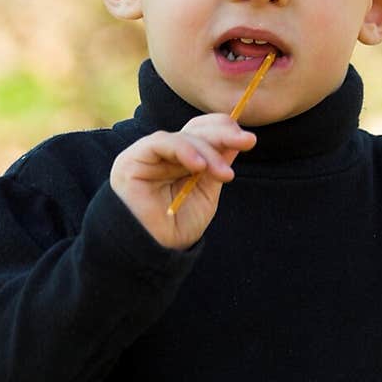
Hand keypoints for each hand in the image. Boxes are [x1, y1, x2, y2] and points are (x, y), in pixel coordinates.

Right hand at [109, 114, 256, 249]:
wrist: (152, 252)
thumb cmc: (176, 227)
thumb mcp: (205, 193)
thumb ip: (216, 166)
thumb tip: (238, 139)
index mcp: (182, 159)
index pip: (203, 132)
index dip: (225, 130)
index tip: (248, 140)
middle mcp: (166, 153)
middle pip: (196, 130)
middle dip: (224, 134)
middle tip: (247, 142)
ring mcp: (149, 154)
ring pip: (183, 136)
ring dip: (208, 151)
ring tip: (223, 175)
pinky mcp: (133, 159)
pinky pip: (161, 142)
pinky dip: (184, 150)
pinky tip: (199, 166)